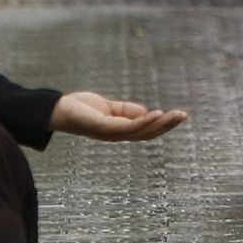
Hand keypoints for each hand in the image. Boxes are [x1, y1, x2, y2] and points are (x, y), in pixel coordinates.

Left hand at [49, 92, 187, 141]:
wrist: (58, 110)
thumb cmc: (80, 108)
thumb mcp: (108, 107)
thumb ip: (126, 110)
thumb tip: (147, 112)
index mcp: (120, 130)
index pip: (145, 129)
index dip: (162, 124)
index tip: (179, 115)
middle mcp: (118, 135)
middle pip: (148, 133)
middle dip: (167, 126)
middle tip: (184, 116)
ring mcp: (112, 133)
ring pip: (142, 132)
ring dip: (161, 124)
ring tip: (176, 115)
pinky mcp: (106, 128)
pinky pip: (129, 127)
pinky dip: (144, 121)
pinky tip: (156, 113)